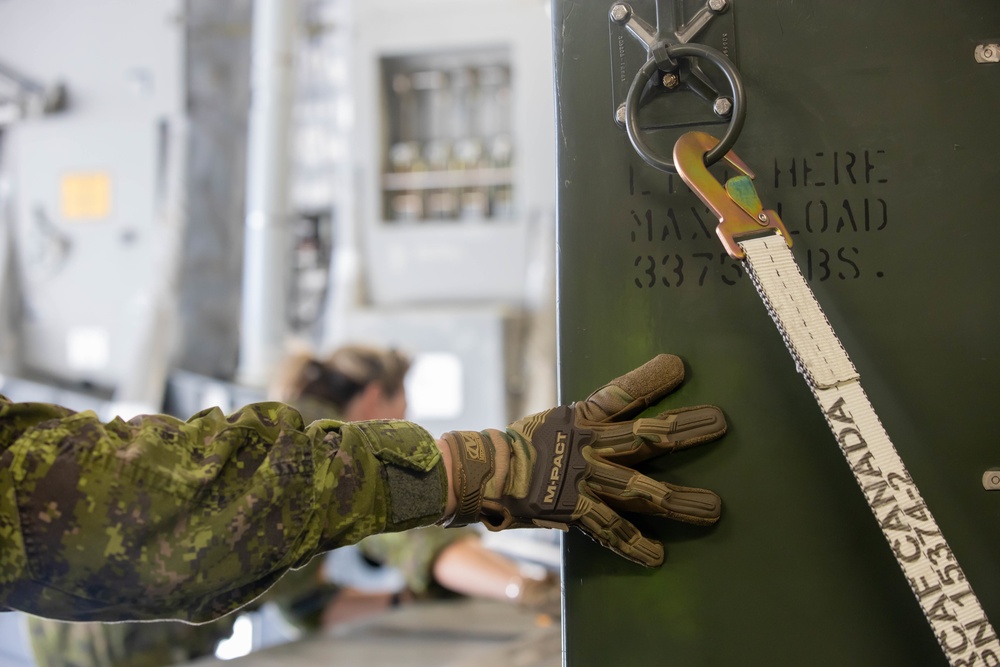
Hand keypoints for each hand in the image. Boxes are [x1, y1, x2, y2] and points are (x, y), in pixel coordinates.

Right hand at [440, 354, 725, 566]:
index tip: (679, 365)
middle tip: (720, 423)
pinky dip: (633, 544)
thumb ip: (588, 422)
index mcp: (582, 417)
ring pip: (639, 487)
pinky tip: (657, 556)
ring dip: (678, 498)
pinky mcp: (571, 508)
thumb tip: (619, 415)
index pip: (621, 391)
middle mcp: (588, 444)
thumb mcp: (555, 422)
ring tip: (714, 509)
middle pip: (645, 435)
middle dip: (684, 429)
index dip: (650, 379)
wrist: (479, 473)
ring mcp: (582, 478)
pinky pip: (608, 528)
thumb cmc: (519, 447)